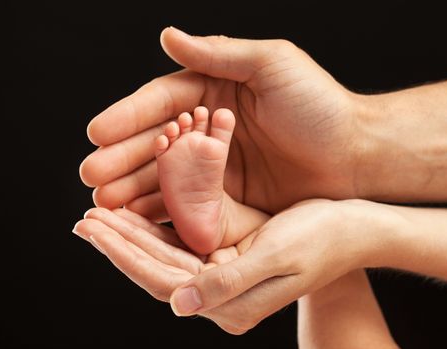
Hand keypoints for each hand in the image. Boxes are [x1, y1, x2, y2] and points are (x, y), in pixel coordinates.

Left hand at [73, 199, 396, 333]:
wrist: (352, 232)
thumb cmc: (321, 238)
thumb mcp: (276, 255)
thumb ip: (226, 283)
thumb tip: (177, 304)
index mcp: (230, 302)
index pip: (162, 281)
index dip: (124, 253)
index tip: (92, 226)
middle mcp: (222, 298)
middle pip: (157, 272)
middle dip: (120, 245)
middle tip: (85, 220)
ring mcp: (224, 280)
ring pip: (166, 259)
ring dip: (133, 238)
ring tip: (101, 217)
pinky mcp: (229, 260)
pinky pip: (184, 248)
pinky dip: (158, 230)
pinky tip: (140, 214)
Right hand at [80, 27, 363, 216]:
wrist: (356, 155)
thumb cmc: (319, 104)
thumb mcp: (271, 65)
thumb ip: (218, 54)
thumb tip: (166, 33)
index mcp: (215, 90)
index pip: (162, 102)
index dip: (128, 117)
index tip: (95, 133)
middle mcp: (210, 127)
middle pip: (156, 142)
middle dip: (121, 158)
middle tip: (90, 175)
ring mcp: (217, 164)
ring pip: (166, 174)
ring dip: (133, 187)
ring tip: (104, 201)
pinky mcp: (229, 196)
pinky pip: (188, 201)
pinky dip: (162, 209)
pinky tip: (136, 217)